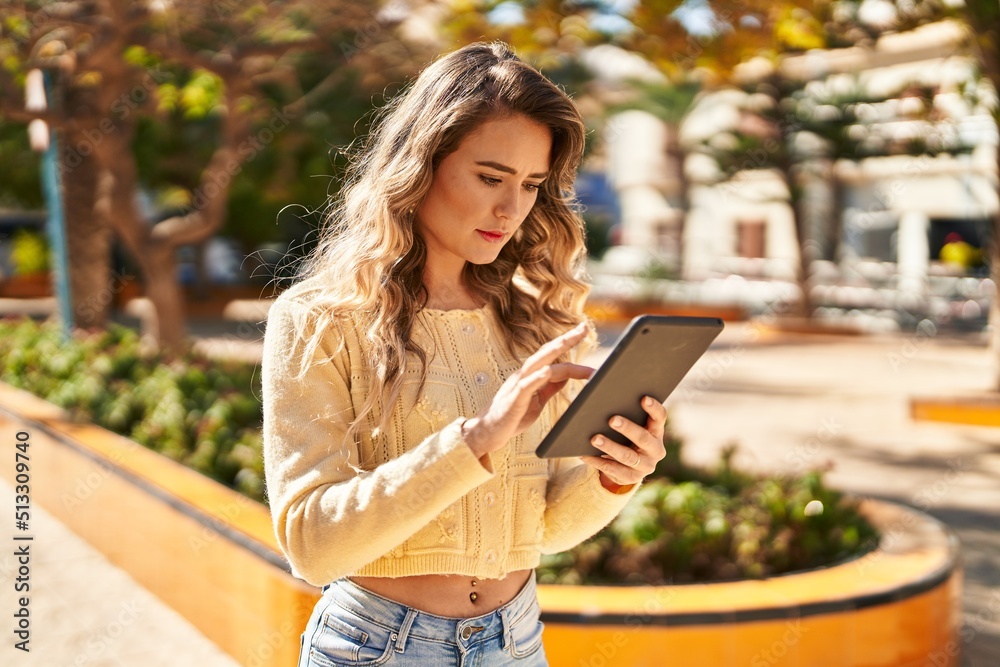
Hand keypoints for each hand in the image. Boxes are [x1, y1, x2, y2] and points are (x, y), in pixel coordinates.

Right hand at [462, 322, 593, 458]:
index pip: (555, 361)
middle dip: (565, 340)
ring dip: (553, 351)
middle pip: (546, 352)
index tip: (591, 355)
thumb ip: (550, 387)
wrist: (488, 432)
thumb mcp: (537, 399)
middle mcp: (524, 375)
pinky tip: (548, 371)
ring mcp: (518, 385)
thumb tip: (566, 377)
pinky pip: (525, 386)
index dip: (574, 358)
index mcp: (531, 375)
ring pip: (536, 363)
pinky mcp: (513, 400)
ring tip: (568, 340)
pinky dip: (537, 377)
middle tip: (584, 328)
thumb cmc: (512, 416)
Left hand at [579, 395, 667, 488]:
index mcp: (657, 431)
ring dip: (610, 446)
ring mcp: (646, 466)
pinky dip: (597, 461)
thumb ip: (628, 414)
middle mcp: (656, 449)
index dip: (653, 408)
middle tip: (612, 419)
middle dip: (627, 428)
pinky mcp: (633, 478)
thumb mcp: (633, 426)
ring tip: (594, 438)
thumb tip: (606, 399)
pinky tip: (585, 454)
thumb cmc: (628, 436)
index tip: (643, 398)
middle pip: (643, 438)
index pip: (660, 417)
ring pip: (627, 456)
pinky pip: (613, 470)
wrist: (629, 465)